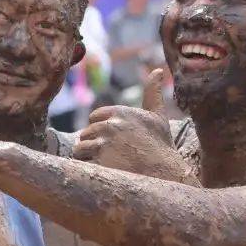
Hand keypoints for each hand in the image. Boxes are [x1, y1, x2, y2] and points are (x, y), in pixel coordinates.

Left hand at [73, 68, 190, 182]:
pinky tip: (105, 172)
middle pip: (85, 134)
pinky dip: (88, 168)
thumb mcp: (157, 117)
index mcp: (118, 112)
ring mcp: (102, 143)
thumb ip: (153, 93)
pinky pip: (81, 163)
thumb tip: (159, 70)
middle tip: (116, 156)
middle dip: (95, 145)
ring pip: (80, 149)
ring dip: (89, 157)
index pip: (94, 118)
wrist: (165, 175)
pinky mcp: (98, 161)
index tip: (118, 141)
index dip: (103, 131)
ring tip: (110, 164)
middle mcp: (109, 124)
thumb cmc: (160, 147)